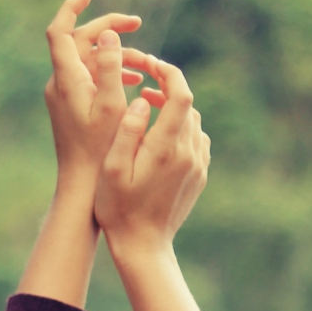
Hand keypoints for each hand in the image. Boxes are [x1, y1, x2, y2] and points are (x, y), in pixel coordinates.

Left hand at [43, 0, 143, 186]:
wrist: (82, 187)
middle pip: (79, 42)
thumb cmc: (100, 151)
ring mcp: (64, 96)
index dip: (72, 8)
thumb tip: (111, 34)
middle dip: (110, 31)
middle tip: (139, 26)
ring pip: (89, 61)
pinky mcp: (71, 108)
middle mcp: (59, 84)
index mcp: (66, 79)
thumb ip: (111, 68)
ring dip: (116, 56)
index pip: (59, 30)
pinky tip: (136, 83)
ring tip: (146, 64)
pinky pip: (90, 79)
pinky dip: (111, 74)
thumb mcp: (112, 107)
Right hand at [95, 54, 209, 258]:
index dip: (167, 72)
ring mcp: (198, 165)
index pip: (180, 95)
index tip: (150, 64)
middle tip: (142, 85)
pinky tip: (160, 133)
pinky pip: (196, 139)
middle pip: (187, 104)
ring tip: (147, 106)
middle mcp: (188, 154)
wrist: (144, 246)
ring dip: (173, 107)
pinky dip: (181, 126)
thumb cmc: (118, 209)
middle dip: (167, 87)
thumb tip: (144, 102)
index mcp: (165, 148)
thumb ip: (127, 131)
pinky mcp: (199, 175)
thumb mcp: (112, 169)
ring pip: (193, 120)